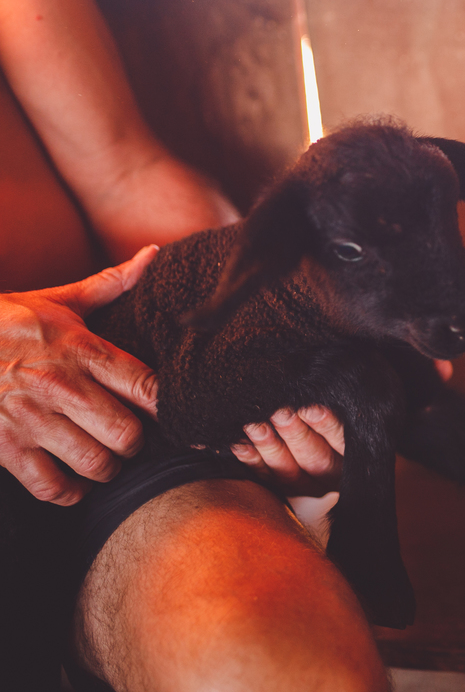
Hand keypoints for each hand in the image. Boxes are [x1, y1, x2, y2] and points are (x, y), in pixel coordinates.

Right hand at [0, 246, 158, 504]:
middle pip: (129, 434)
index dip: (166, 406)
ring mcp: (29, 419)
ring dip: (107, 469)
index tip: (166, 411)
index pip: (147, 386)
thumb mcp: (55, 301)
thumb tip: (154, 255)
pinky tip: (73, 479)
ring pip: (97, 464)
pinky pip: (53, 487)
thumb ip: (110, 285)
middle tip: (131, 439)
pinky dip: (71, 491)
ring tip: (105, 459)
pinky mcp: (3, 447)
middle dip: (137, 443)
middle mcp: (60, 386)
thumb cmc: (3, 323)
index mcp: (81, 349)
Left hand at [229, 360, 450, 497]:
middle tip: (279, 412)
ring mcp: (309, 484)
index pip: (346, 439)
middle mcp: (337, 471)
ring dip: (269, 448)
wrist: (349, 452)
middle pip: (316, 458)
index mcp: (362, 450)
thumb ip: (415, 378)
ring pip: (289, 472)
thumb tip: (446, 369)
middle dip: (296, 434)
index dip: (329, 424)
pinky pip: (265, 481)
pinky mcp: (283, 489)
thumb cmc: (363, 403)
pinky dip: (249, 463)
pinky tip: (232, 445)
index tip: (313, 406)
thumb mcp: (387, 394)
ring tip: (252, 424)